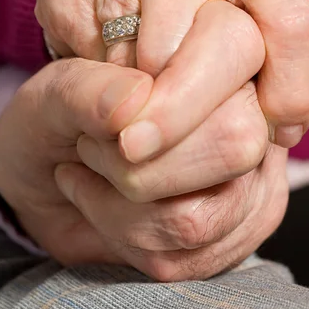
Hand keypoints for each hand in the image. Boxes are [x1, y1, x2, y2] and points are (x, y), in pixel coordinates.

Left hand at [0, 1, 308, 279]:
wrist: (51, 178)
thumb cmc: (59, 122)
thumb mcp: (52, 95)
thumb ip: (87, 89)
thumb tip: (132, 102)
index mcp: (217, 51)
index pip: (238, 57)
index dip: (172, 104)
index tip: (109, 131)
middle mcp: (254, 108)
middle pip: (234, 143)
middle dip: (138, 169)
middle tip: (92, 150)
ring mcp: (257, 172)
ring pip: (203, 215)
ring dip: (122, 209)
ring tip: (96, 176)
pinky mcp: (245, 226)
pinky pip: (191, 256)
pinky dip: (129, 241)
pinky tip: (109, 210)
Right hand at [34, 0, 308, 153]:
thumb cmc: (194, 13)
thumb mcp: (253, 27)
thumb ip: (300, 52)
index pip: (291, 21)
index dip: (290, 91)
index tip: (278, 132)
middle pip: (216, 47)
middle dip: (217, 111)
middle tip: (214, 145)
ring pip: (147, 63)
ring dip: (153, 99)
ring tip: (154, 108)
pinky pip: (90, 57)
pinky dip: (104, 85)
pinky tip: (112, 80)